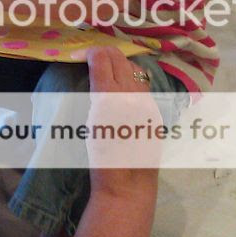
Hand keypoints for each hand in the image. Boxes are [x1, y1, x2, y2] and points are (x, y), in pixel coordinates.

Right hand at [85, 47, 161, 188]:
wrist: (128, 184)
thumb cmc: (101, 160)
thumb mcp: (90, 124)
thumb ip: (95, 96)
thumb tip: (96, 76)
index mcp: (109, 97)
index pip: (101, 60)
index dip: (89, 52)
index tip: (81, 54)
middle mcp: (130, 94)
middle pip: (119, 58)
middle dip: (104, 53)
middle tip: (92, 56)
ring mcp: (146, 101)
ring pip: (134, 69)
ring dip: (119, 63)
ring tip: (108, 68)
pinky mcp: (155, 110)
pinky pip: (143, 85)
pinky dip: (131, 79)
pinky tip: (124, 86)